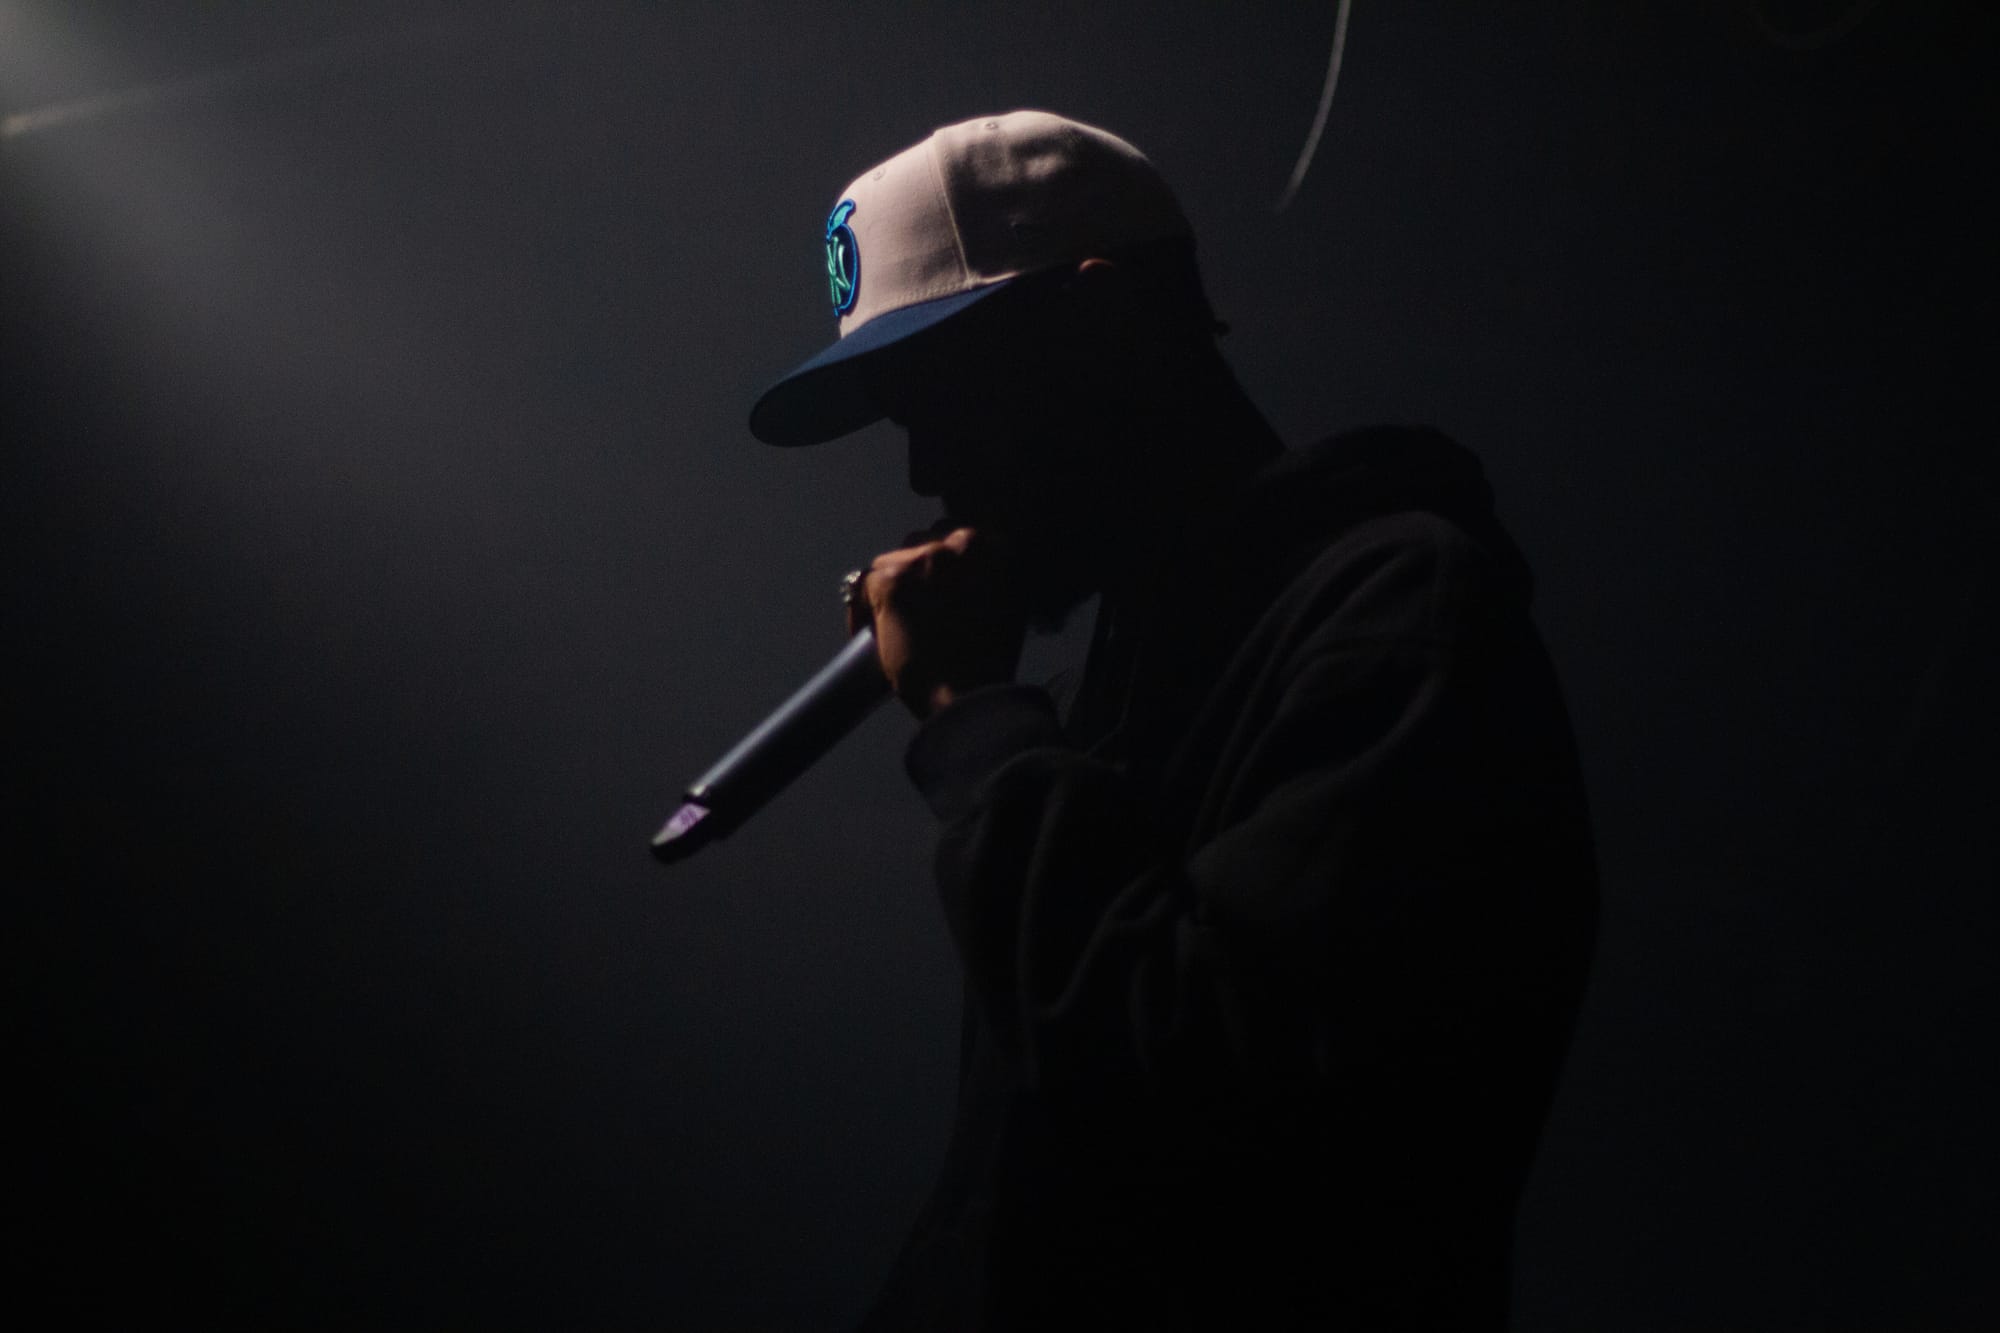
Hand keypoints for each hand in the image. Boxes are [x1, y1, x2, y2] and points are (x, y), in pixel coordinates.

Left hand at [847, 526, 1027, 718]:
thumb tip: (962, 573)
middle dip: (915, 571)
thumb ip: (987, 577)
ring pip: (890, 561)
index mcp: (993, 547)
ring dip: (891, 587)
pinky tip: (874, 635)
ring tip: (896, 622)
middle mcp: (959, 544)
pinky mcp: (891, 581)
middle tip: (916, 606)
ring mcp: (923, 561)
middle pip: (920, 542)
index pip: (955, 534)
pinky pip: (862, 586)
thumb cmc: (988, 663)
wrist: (968, 696)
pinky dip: (863, 611)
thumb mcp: (1007, 606)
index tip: (935, 584)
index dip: (941, 561)